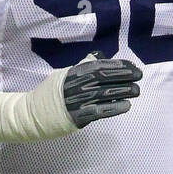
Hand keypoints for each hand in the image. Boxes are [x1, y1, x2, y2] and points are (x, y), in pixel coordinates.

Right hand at [0, 52, 140, 142]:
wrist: (32, 113)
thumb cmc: (51, 94)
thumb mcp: (65, 75)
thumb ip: (82, 67)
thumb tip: (99, 57)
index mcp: (74, 73)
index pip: (100, 66)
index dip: (118, 65)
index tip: (133, 66)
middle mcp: (76, 84)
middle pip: (105, 77)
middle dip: (124, 75)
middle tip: (140, 76)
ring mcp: (77, 100)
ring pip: (105, 93)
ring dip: (123, 91)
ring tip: (137, 90)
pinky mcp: (77, 116)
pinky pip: (99, 111)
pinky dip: (114, 108)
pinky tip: (126, 106)